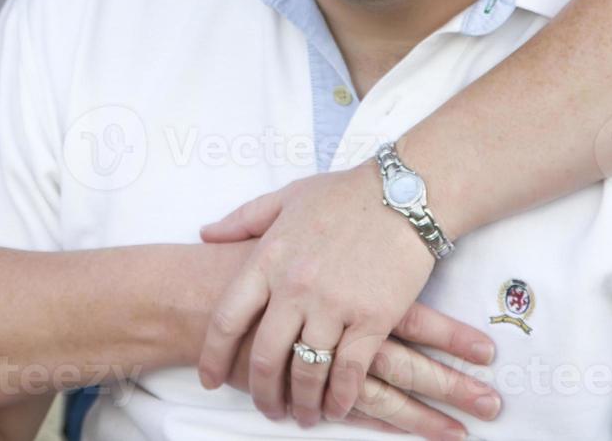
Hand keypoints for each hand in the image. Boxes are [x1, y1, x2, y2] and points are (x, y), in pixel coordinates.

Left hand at [197, 165, 474, 425]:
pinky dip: (339, 399)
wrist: (406, 194)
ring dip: (302, 403)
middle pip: (264, 357)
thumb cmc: (345, 195)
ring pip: (306, 372)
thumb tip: (205, 234)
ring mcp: (333, 306)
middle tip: (267, 408)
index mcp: (267, 259)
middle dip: (262, 393)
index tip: (210, 380)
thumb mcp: (285, 197)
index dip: (212, 357)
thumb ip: (242, 220)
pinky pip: (348, 373)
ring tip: (303, 416)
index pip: (226, 319)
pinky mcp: (372, 319)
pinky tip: (335, 408)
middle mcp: (294, 287)